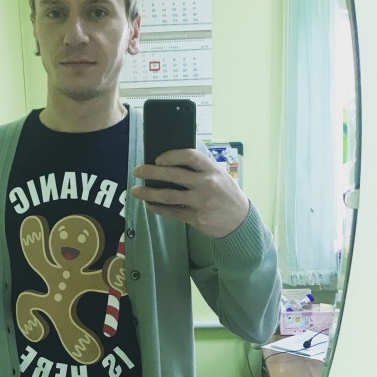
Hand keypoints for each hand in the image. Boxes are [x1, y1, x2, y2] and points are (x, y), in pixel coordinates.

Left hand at [131, 148, 249, 237]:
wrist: (241, 220)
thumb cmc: (226, 193)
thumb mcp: (219, 175)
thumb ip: (199, 169)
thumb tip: (170, 162)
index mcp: (212, 170)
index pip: (189, 156)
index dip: (171, 155)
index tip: (158, 158)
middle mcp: (207, 184)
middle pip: (173, 175)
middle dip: (151, 172)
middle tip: (137, 170)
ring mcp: (201, 202)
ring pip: (168, 196)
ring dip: (148, 193)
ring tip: (135, 190)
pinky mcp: (196, 218)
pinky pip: (172, 212)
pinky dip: (158, 208)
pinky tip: (149, 205)